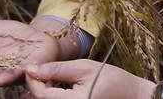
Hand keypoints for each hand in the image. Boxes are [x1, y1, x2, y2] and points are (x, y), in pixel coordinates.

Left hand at [25, 60, 156, 98]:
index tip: (32, 67)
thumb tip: (31, 69)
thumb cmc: (111, 79)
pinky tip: (58, 88)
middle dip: (38, 85)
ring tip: (51, 78)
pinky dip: (52, 97)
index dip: (32, 80)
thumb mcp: (84, 67)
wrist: (131, 95)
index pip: (41, 94)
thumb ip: (56, 69)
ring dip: (44, 92)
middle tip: (42, 70)